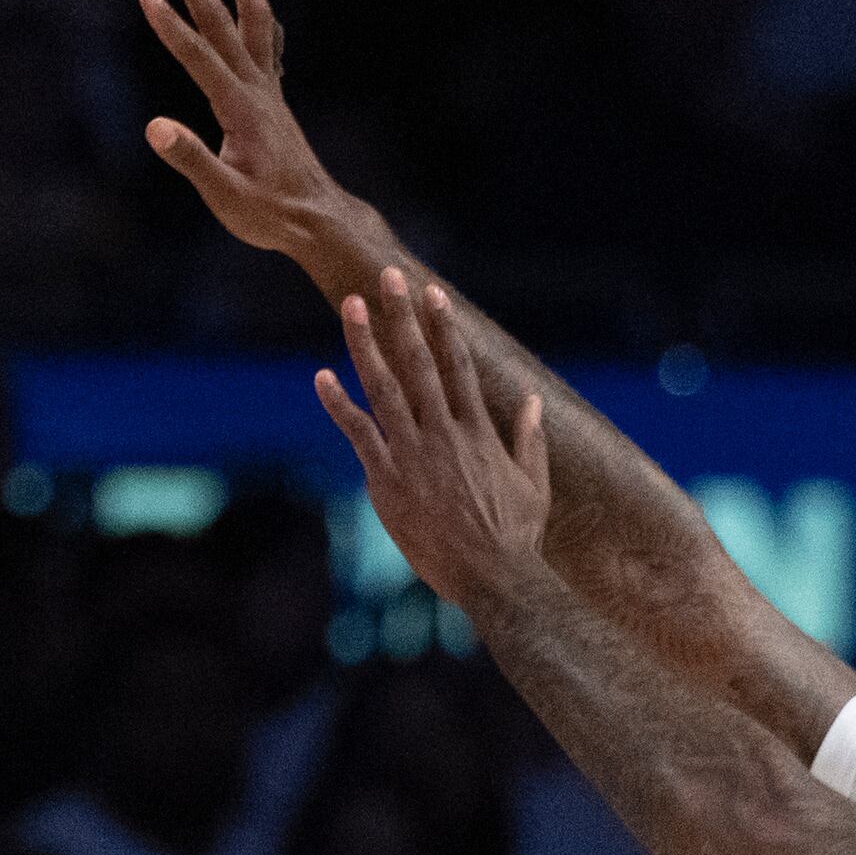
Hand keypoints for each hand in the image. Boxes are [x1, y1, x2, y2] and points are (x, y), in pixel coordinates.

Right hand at [142, 0, 355, 259]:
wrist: (318, 221)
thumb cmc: (270, 215)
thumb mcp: (227, 197)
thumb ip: (193, 160)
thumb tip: (154, 127)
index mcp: (240, 109)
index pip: (198, 57)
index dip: (170, 24)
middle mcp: (256, 88)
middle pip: (222, 20)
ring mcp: (267, 89)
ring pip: (253, 17)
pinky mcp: (270, 97)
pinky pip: (262, 37)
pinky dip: (254, 7)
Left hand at [317, 271, 550, 609]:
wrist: (494, 577)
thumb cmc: (516, 536)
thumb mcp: (534, 483)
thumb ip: (529, 438)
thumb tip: (532, 400)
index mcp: (478, 430)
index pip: (458, 364)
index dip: (444, 326)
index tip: (433, 294)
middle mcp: (444, 433)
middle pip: (419, 362)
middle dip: (403, 316)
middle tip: (388, 276)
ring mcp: (414, 455)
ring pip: (385, 387)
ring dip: (366, 343)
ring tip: (351, 306)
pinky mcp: (388, 481)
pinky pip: (358, 434)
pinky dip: (339, 404)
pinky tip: (321, 377)